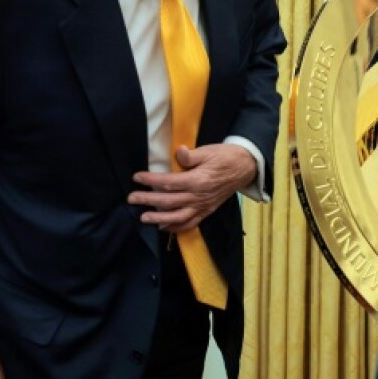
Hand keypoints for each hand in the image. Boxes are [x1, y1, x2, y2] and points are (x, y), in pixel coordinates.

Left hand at [130, 143, 255, 231]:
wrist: (245, 168)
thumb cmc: (225, 157)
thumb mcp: (209, 151)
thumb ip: (191, 155)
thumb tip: (178, 152)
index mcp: (198, 180)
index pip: (169, 182)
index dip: (151, 180)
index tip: (137, 177)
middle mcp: (199, 196)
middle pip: (169, 201)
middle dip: (148, 200)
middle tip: (132, 199)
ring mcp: (203, 206)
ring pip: (178, 216)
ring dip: (159, 219)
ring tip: (144, 218)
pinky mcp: (207, 210)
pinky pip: (191, 222)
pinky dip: (177, 227)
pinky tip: (164, 227)